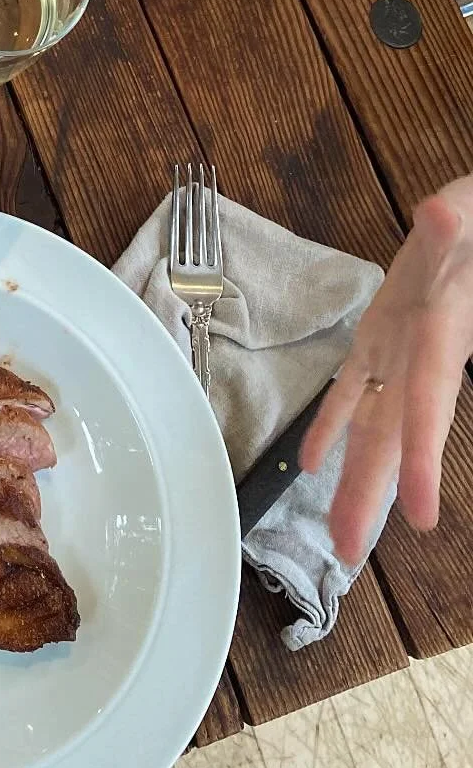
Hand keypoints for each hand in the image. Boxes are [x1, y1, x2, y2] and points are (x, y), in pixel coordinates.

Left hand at [301, 180, 472, 561]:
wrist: (470, 220)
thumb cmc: (470, 218)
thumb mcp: (465, 216)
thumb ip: (452, 222)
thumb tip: (440, 213)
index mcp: (444, 332)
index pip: (432, 403)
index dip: (423, 456)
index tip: (420, 517)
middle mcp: (421, 355)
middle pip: (395, 434)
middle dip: (375, 494)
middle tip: (349, 553)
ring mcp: (399, 351)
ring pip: (374, 424)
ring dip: (355, 478)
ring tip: (339, 538)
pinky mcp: (379, 336)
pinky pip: (354, 387)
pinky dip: (332, 423)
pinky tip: (311, 464)